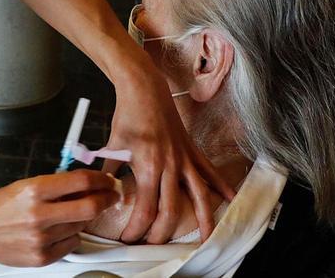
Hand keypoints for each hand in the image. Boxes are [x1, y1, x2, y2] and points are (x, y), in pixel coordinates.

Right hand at [0, 170, 118, 266]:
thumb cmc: (0, 206)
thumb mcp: (26, 185)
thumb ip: (57, 185)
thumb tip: (89, 183)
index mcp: (35, 190)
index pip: (81, 182)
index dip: (101, 180)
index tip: (108, 180)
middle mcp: (39, 214)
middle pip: (89, 207)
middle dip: (106, 199)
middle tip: (111, 196)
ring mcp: (41, 238)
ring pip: (82, 226)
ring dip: (84, 217)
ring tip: (72, 212)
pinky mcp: (41, 257)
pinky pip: (71, 243)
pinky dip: (71, 235)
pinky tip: (58, 229)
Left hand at [103, 69, 234, 243]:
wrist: (144, 88)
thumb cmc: (128, 116)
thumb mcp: (113, 147)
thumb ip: (108, 174)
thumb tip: (103, 195)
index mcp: (148, 167)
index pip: (145, 209)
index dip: (137, 229)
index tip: (129, 238)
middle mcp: (170, 166)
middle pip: (171, 210)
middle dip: (163, 232)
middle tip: (154, 246)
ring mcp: (184, 159)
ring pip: (198, 195)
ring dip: (204, 219)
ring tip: (208, 239)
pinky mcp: (191, 150)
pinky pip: (209, 171)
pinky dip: (221, 185)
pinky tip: (231, 199)